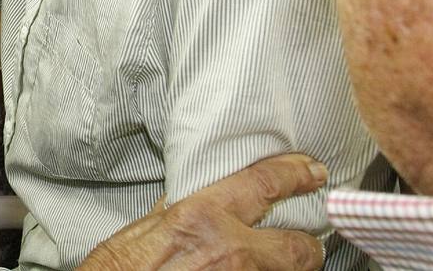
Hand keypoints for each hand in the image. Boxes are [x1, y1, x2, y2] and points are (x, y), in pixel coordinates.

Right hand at [79, 154, 327, 270]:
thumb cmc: (120, 269)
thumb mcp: (144, 227)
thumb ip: (177, 209)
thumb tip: (194, 192)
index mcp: (202, 215)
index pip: (265, 184)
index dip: (296, 175)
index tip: (312, 172)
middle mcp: (229, 250)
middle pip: (298, 247)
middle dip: (308, 245)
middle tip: (309, 240)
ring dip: (284, 270)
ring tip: (279, 264)